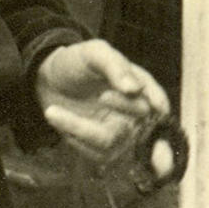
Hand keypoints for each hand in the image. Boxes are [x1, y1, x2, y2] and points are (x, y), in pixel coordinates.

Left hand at [34, 39, 170, 165]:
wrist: (51, 81)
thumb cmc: (78, 63)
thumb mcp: (95, 53)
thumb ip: (115, 66)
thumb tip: (134, 89)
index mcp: (142, 88)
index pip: (157, 102)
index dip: (155, 103)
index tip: (141, 97)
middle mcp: (136, 115)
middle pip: (139, 121)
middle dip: (122, 107)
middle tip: (102, 95)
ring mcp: (121, 135)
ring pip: (110, 142)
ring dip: (81, 128)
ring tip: (53, 111)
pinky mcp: (104, 150)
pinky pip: (94, 154)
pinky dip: (73, 137)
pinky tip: (59, 120)